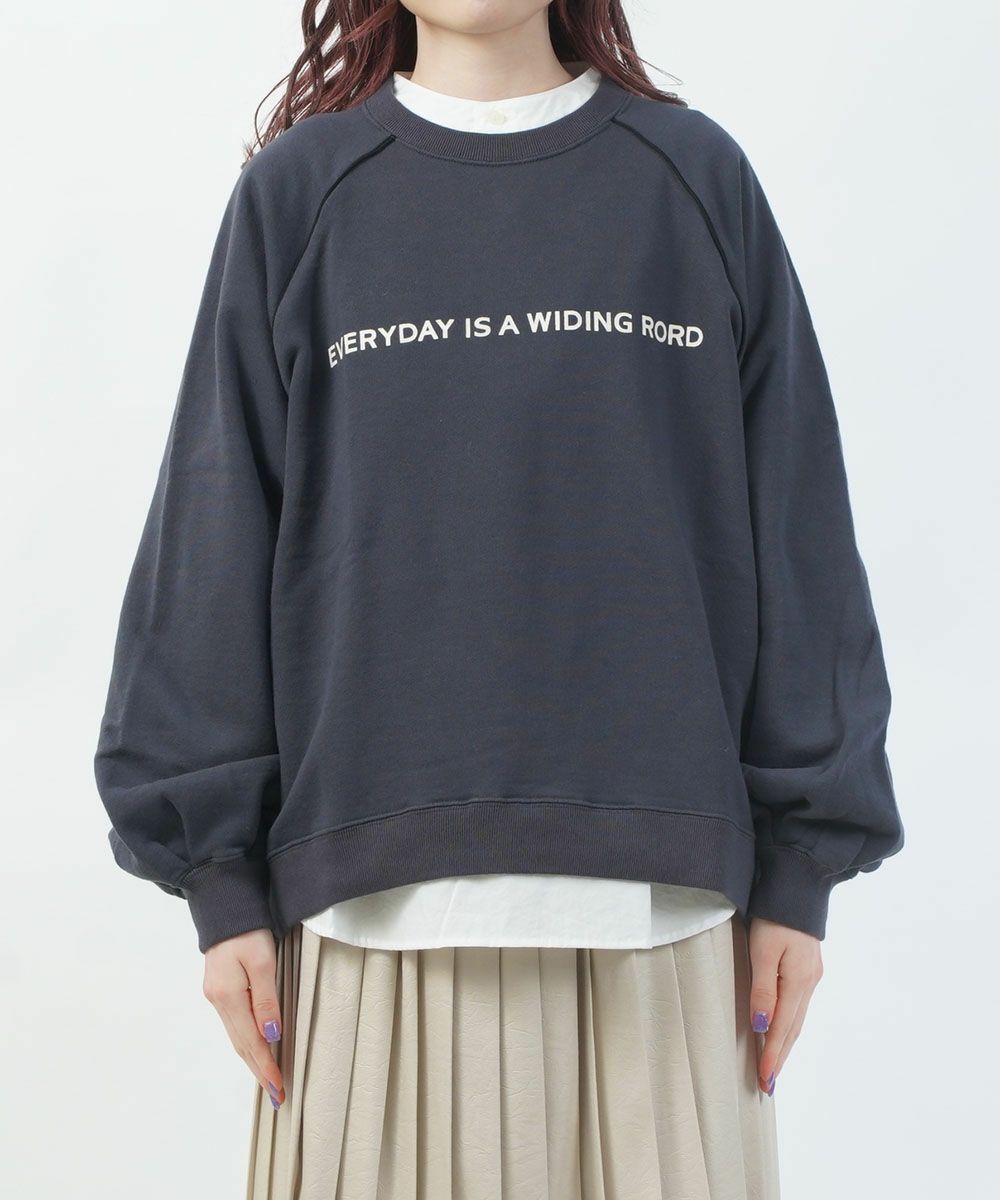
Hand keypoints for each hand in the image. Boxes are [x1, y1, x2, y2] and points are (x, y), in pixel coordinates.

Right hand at [202, 928, 284, 1108]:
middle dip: (259, 1070)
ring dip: (253, 1058)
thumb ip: (266, 998)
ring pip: (237, 1035)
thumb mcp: (262, 960)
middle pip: (241, 1044)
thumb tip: (271, 1034)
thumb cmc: (247, 929)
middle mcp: (218, 1000)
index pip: (251, 1041)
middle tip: (277, 1094)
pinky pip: (235, 1023)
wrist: (224, 905)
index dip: (266, 1066)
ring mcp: (216, 995)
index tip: (279, 1088)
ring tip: (268, 1078)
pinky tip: (255, 1046)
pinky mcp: (220, 988)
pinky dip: (246, 1040)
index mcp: (228, 996)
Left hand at [747, 916, 822, 1094]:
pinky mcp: (808, 966)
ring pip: (797, 1018)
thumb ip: (763, 988)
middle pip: (793, 1028)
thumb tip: (761, 1026)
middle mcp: (809, 981)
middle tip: (768, 1083)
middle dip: (780, 1056)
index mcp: (798, 980)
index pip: (781, 1028)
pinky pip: (798, 1004)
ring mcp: (811, 974)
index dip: (772, 1055)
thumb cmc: (774, 914)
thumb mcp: (763, 949)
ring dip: (785, 1043)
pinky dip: (789, 1023)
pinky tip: (783, 1028)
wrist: (797, 884)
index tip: (764, 1080)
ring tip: (774, 1064)